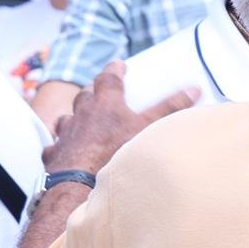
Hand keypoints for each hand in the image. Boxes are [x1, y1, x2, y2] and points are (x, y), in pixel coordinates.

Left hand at [45, 62, 197, 175]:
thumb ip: (170, 108)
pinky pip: (56, 145)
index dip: (114, 70)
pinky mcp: (55, 153)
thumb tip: (194, 89)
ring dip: (76, 117)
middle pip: (85, 95)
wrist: (81, 182)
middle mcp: (82, 114)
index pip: (108, 78)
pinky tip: (66, 149)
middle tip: (101, 92)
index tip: (118, 65)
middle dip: (93, 91)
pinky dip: (62, 144)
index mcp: (105, 103)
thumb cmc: (114, 152)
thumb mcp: (149, 127)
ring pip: (68, 118)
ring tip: (83, 121)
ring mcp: (66, 133)